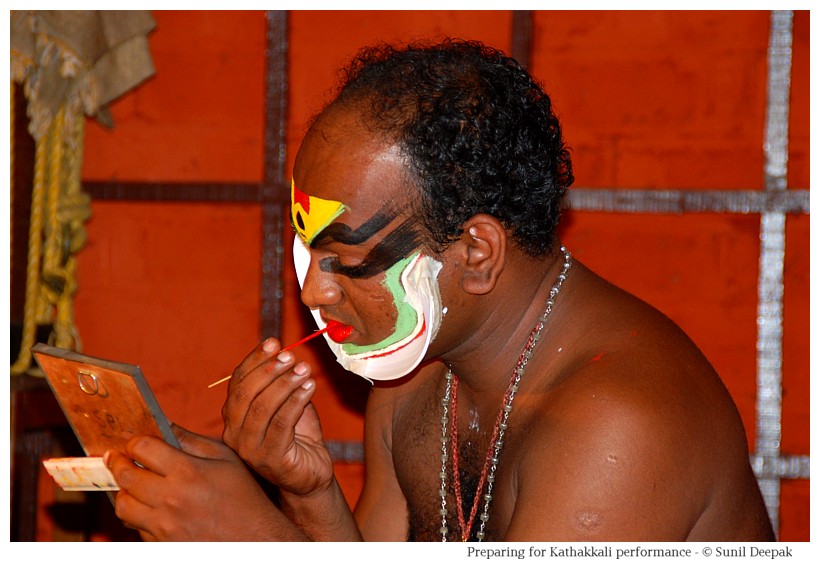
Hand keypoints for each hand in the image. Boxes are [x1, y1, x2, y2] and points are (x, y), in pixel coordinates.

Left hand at [107, 424, 289, 540]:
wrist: (255, 540)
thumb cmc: (244, 497)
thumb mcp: (225, 459)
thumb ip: (192, 440)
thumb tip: (165, 426)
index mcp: (188, 472)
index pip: (142, 448)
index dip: (134, 442)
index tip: (134, 443)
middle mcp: (171, 499)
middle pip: (126, 476)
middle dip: (117, 462)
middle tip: (116, 457)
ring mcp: (164, 526)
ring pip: (123, 505)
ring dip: (124, 491)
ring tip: (132, 484)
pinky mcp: (162, 545)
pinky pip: (136, 527)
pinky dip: (139, 515)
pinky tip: (151, 507)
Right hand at [221, 338, 333, 495]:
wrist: (310, 474)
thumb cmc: (297, 436)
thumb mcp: (286, 403)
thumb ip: (278, 381)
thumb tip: (280, 349)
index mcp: (233, 417)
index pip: (237, 382)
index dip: (255, 359)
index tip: (274, 342)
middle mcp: (234, 434)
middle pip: (245, 393)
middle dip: (268, 370)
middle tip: (291, 356)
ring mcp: (249, 449)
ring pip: (262, 408)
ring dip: (285, 384)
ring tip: (304, 370)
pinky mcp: (270, 460)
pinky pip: (281, 424)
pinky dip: (296, 401)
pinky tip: (309, 387)